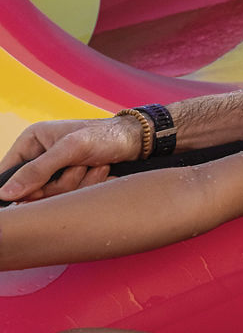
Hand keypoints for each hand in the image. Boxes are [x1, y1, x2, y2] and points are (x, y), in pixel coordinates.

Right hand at [0, 117, 140, 201]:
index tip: (37, 192)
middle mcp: (41, 156)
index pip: (7, 172)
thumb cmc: (106, 135)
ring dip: (78, 183)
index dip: (18, 187)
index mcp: (32, 141)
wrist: (138, 141)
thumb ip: (38, 170)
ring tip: (93, 165)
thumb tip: (6, 193)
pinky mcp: (72, 180)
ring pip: (53, 196)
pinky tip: (101, 170)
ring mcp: (57, 170)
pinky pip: (70, 196)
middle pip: (31, 190)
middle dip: (60, 184)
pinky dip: (88, 186)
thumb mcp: (70, 149)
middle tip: (80, 167)